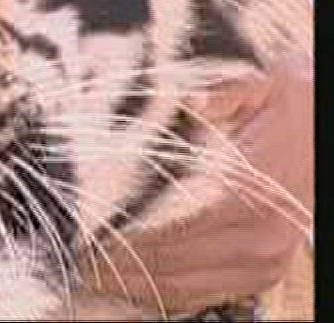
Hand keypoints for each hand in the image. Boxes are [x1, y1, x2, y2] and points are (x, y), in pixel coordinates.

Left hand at [77, 49, 312, 314]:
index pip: (168, 227)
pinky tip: (133, 284)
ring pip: (186, 286)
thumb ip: (218, 93)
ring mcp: (266, 258)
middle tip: (71, 259)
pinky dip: (169, 294)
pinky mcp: (267, 270)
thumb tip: (187, 99)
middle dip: (117, 264)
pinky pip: (209, 294)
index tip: (78, 233)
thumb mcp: (256, 85)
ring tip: (91, 274)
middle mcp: (258, 235)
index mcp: (246, 192)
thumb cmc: (288, 104)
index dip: (120, 235)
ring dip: (136, 285)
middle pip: (170, 263)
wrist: (330, 127)